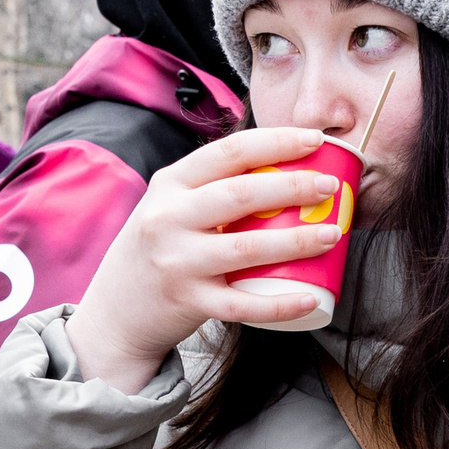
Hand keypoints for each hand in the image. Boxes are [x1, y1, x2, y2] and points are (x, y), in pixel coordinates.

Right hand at [67, 125, 343, 392]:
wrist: (116, 308)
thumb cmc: (159, 248)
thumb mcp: (171, 205)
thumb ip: (212, 186)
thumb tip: (285, 165)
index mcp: (170, 185)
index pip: (228, 153)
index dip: (275, 142)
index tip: (315, 139)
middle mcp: (169, 218)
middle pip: (240, 195)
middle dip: (293, 187)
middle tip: (330, 186)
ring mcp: (178, 262)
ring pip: (246, 248)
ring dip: (296, 240)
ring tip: (331, 234)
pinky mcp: (189, 302)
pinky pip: (243, 305)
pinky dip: (280, 303)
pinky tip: (309, 298)